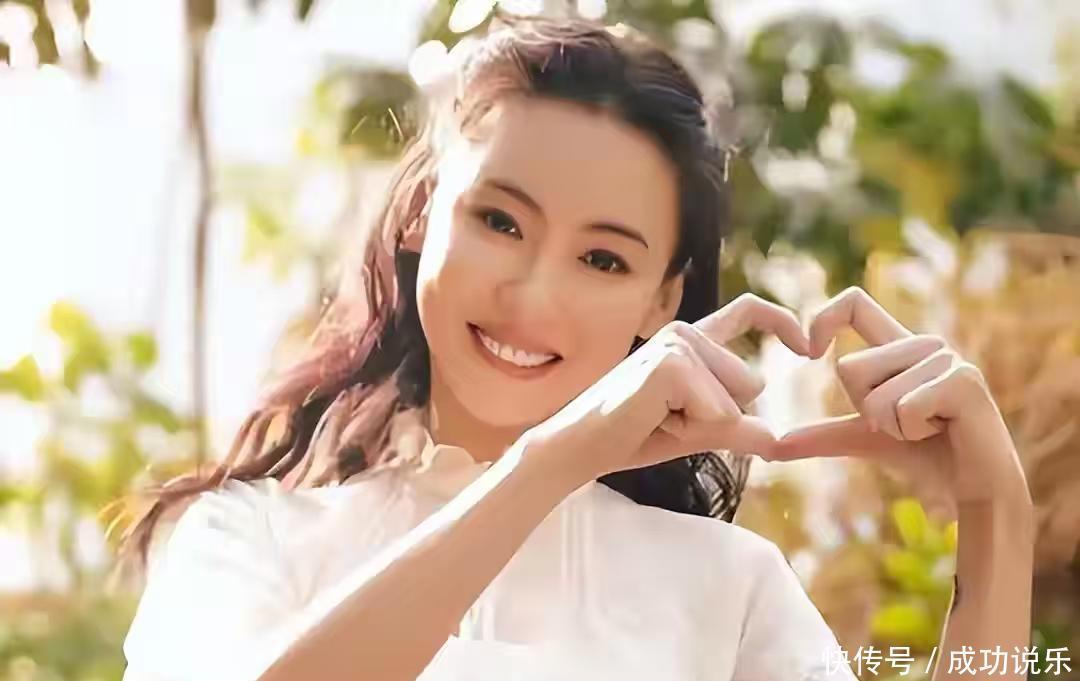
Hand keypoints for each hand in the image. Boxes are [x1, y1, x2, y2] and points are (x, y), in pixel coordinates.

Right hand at [523, 294, 810, 488]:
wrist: (581, 446)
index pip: (747, 312)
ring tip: (657, 418)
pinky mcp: (671, 365)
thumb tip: (779, 441)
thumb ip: (736, 429)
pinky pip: (717, 411)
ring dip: (703, 425)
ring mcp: (677, 345)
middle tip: (667, 419)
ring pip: (735, 400)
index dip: (782, 322)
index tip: (808, 346)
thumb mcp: (696, 432)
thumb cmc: (633, 436)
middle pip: (751, 383)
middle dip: (720, 418)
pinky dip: (691, 429)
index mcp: (692, 342)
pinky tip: (653, 420)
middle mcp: (685, 333)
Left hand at [771, 287, 1030, 510]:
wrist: (976, 488)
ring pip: (874, 395)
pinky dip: (912, 433)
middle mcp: (924, 344)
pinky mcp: (963, 381)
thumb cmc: (926, 456)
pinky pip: (903, 408)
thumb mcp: (865, 439)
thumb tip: (772, 447)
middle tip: (907, 424)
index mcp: (899, 347)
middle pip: (849, 368)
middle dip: (867, 412)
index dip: (822, 318)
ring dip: (893, 427)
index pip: (854, 304)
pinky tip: (944, 432)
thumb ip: (823, 435)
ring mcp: (947, 359)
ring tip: (929, 428)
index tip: (807, 350)